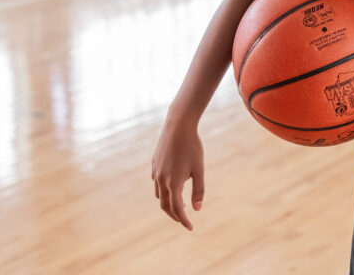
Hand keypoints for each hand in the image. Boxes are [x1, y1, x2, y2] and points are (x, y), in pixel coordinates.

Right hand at [151, 113, 204, 230]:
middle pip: (165, 206)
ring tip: (180, 203)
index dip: (183, 220)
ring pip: (158, 195)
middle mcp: (161, 180)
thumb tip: (197, 209)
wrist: (178, 125)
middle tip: (184, 220)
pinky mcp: (154, 164)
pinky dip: (163, 190)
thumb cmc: (192, 146)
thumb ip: (198, 189)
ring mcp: (155, 172)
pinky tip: (172, 186)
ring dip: (168, 203)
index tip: (191, 227)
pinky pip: (156, 183)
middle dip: (174, 215)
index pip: (177, 209)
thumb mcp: (199, 168)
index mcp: (174, 183)